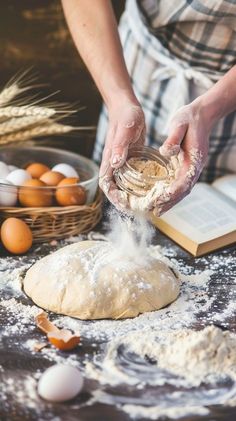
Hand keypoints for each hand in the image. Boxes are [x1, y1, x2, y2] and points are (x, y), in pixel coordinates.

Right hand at [99, 101, 145, 205]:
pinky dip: (140, 185)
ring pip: (125, 185)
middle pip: (115, 189)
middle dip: (125, 201)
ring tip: (147, 204)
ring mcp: (122, 163)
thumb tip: (115, 164)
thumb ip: (120, 146)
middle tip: (140, 210)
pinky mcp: (131, 160)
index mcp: (110, 159)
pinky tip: (152, 189)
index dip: (114, 197)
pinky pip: (133, 177)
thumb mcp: (125, 130)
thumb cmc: (125, 116)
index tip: (125, 205)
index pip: (107, 185)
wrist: (127, 106)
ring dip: (133, 196)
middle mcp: (114, 164)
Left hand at [153, 98, 210, 214]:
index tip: (160, 200)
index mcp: (194, 159)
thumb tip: (165, 152)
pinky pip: (180, 184)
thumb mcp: (179, 124)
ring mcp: (192, 168)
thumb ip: (173, 138)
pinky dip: (171, 194)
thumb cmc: (188, 118)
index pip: (184, 181)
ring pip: (182, 190)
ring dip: (170, 201)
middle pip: (183, 191)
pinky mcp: (187, 167)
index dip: (172, 192)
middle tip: (155, 212)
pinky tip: (161, 198)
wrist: (201, 115)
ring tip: (157, 211)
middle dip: (169, 202)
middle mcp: (195, 167)